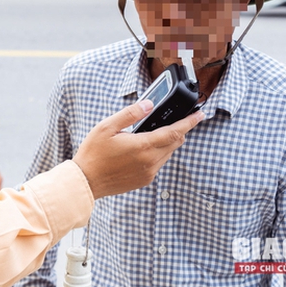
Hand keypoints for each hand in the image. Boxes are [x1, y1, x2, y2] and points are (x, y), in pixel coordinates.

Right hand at [72, 101, 203, 199]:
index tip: (200, 115)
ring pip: (167, 154)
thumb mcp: (107, 127)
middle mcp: (150, 161)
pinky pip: (158, 164)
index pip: (174, 133)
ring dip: (166, 142)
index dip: (189, 123)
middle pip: (174, 143)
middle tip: (175, 120)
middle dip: (178, 131)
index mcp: (142, 146)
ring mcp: (148, 173)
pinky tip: (142, 149)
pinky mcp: (144, 180)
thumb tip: (149, 105)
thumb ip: (131, 114)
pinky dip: (157, 153)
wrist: (86, 181)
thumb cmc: (93, 153)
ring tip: (153, 133)